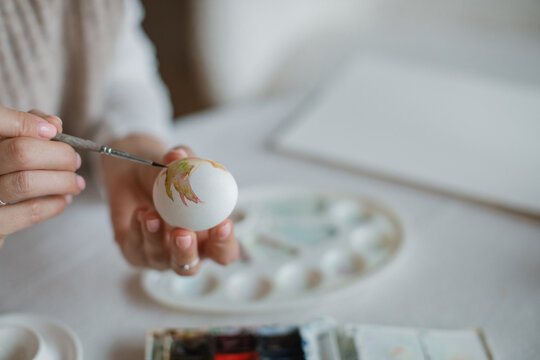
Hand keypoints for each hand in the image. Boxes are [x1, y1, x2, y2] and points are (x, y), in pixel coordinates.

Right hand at [0, 106, 83, 246]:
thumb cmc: (1, 172)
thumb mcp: (8, 143)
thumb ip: (25, 126)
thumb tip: (53, 125)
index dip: (27, 123)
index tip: (53, 132)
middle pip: (21, 151)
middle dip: (60, 155)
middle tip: (75, 162)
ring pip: (27, 182)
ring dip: (63, 181)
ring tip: (75, 183)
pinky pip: (30, 211)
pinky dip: (55, 204)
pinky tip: (63, 200)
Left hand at [102, 135, 238, 275]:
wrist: (133, 173)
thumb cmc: (167, 172)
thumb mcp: (177, 161)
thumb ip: (182, 158)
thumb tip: (178, 155)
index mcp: (209, 236)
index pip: (224, 252)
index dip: (225, 244)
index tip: (222, 224)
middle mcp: (187, 251)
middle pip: (191, 267)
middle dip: (186, 253)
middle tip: (181, 232)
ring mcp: (160, 256)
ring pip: (161, 261)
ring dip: (155, 238)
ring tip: (151, 215)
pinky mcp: (135, 254)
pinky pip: (136, 250)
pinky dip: (137, 232)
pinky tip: (139, 213)